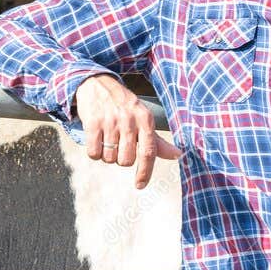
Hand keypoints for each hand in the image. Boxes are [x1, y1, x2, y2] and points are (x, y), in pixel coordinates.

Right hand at [73, 73, 180, 188]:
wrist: (97, 84)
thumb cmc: (123, 106)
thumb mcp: (143, 118)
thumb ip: (158, 140)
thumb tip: (178, 155)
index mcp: (145, 119)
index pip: (149, 152)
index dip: (145, 172)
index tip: (140, 185)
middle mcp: (129, 119)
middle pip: (127, 160)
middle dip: (121, 159)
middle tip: (118, 145)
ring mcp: (110, 121)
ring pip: (109, 158)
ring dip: (107, 155)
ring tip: (107, 139)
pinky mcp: (92, 123)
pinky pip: (94, 152)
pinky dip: (94, 152)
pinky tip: (97, 140)